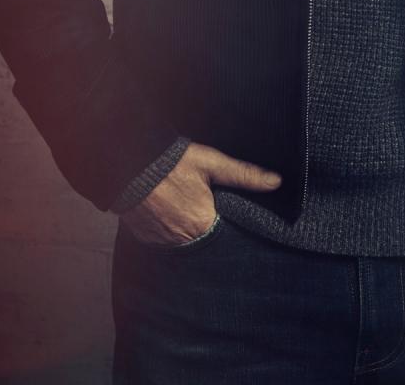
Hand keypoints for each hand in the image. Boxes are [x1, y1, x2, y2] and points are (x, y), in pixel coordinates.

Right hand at [120, 141, 281, 246]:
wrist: (128, 162)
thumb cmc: (172, 162)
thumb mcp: (211, 163)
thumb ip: (244, 175)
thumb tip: (276, 182)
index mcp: (202, 225)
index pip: (226, 238)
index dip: (230, 229)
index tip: (233, 221)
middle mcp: (182, 241)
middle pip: (204, 242)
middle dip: (209, 231)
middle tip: (209, 214)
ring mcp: (161, 242)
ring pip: (183, 243)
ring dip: (189, 233)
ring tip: (190, 215)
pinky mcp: (145, 238)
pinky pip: (164, 241)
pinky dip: (170, 231)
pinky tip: (173, 216)